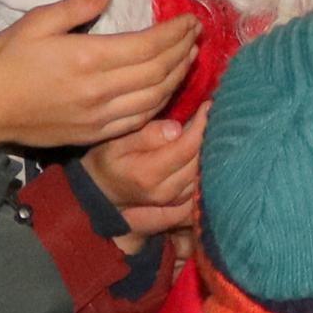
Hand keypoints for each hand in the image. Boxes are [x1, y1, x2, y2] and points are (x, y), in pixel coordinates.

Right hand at [0, 0, 199, 153]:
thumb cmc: (6, 62)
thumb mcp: (36, 22)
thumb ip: (76, 5)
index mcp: (88, 59)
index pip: (148, 46)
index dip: (175, 33)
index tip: (190, 20)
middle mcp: (101, 91)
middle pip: (158, 71)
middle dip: (183, 51)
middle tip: (196, 34)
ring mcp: (100, 117)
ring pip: (155, 98)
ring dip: (178, 76)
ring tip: (189, 57)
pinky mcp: (95, 134)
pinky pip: (139, 119)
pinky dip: (160, 102)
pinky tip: (166, 89)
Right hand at [82, 113, 202, 243]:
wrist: (99, 193)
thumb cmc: (106, 162)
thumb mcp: (116, 143)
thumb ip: (146, 135)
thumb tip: (177, 129)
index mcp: (148, 173)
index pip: (187, 147)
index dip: (202, 125)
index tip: (208, 106)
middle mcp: (165, 191)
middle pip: (200, 161)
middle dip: (209, 137)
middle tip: (213, 116)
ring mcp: (173, 202)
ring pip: (203, 175)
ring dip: (210, 154)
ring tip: (210, 131)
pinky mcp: (179, 206)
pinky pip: (201, 186)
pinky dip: (206, 169)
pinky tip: (206, 154)